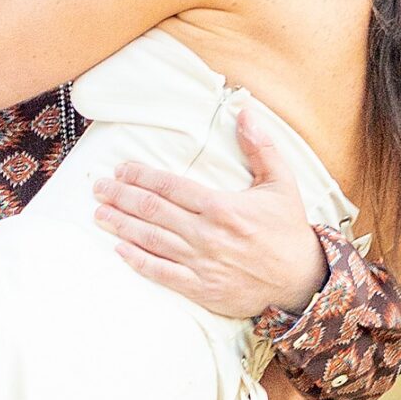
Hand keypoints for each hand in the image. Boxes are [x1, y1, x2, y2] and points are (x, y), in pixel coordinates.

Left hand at [92, 109, 328, 318]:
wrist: (302, 281)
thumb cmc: (289, 230)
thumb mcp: (282, 183)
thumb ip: (261, 148)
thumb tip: (245, 111)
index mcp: (222, 207)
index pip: (170, 186)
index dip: (141, 176)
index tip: (121, 169)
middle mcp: (207, 234)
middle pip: (153, 211)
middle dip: (121, 196)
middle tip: (99, 187)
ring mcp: (201, 263)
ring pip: (151, 240)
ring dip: (122, 225)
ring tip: (99, 213)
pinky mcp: (200, 288)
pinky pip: (161, 273)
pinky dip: (137, 260)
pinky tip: (119, 248)